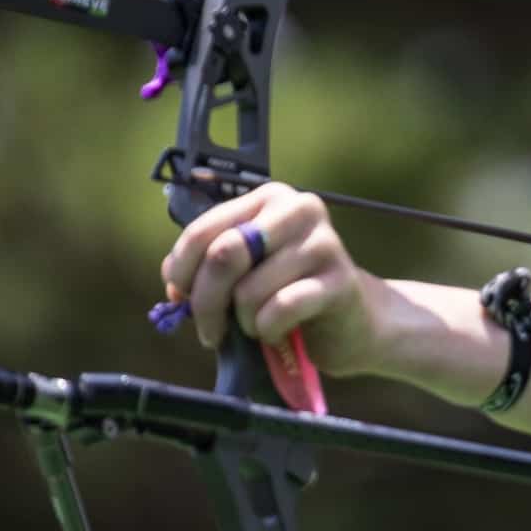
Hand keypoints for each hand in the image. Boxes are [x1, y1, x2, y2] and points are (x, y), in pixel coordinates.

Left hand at [159, 182, 378, 376]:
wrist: (355, 322)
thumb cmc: (290, 294)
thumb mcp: (245, 273)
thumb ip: (207, 268)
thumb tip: (175, 284)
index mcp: (270, 199)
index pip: (203, 230)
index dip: (182, 270)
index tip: (181, 298)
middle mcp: (299, 210)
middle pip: (225, 254)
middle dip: (207, 301)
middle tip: (210, 330)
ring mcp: (324, 244)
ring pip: (250, 289)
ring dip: (243, 321)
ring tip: (256, 326)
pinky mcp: (340, 281)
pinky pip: (281, 309)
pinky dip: (268, 329)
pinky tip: (276, 332)